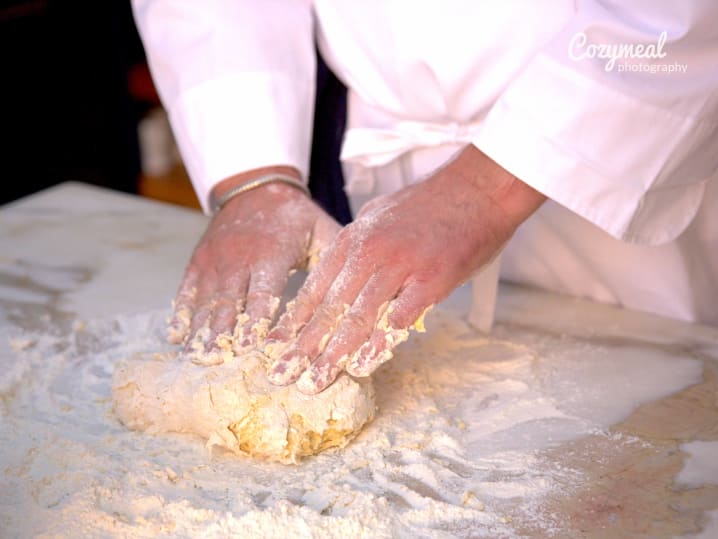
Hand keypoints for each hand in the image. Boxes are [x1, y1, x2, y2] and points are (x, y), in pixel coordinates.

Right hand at [168, 167, 339, 364]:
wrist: (256, 187)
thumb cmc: (295, 216)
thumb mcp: (321, 229)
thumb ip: (337, 259)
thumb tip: (361, 290)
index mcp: (272, 254)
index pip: (262, 292)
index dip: (255, 321)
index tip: (247, 347)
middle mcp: (240, 259)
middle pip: (229, 301)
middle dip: (221, 333)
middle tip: (215, 361)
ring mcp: (216, 260)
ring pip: (206, 299)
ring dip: (200, 330)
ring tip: (196, 357)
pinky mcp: (199, 261)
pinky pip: (187, 289)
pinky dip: (181, 313)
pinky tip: (176, 338)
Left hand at [265, 145, 545, 392]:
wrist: (479, 186)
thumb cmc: (433, 203)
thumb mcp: (380, 215)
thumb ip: (361, 247)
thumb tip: (345, 275)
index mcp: (354, 238)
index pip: (315, 287)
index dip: (293, 322)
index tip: (274, 348)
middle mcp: (370, 252)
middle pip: (329, 307)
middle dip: (303, 346)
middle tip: (281, 375)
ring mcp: (400, 265)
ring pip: (358, 317)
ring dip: (333, 354)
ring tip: (314, 381)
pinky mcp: (431, 279)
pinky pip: (399, 318)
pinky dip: (379, 344)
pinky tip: (362, 366)